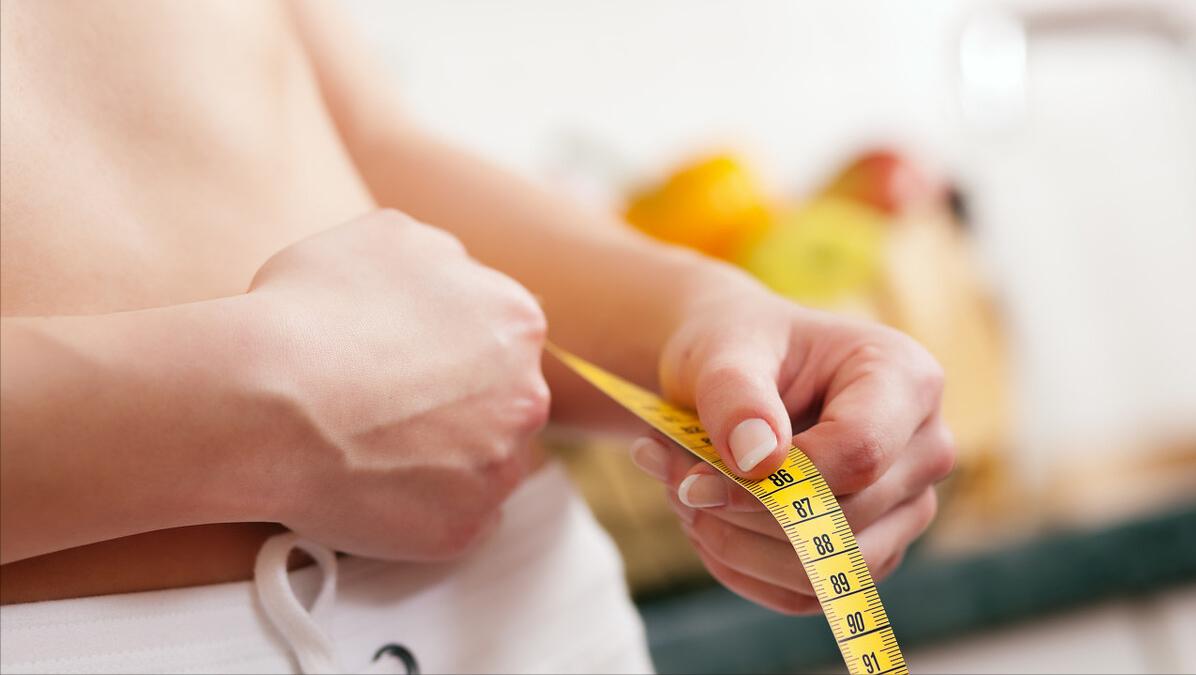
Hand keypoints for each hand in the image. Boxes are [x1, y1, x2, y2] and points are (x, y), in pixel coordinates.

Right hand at [244, 210, 549, 560]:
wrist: (264, 398)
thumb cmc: (309, 314)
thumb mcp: (385, 238)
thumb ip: (441, 259)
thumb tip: (453, 276)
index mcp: (515, 320)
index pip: (501, 339)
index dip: (448, 351)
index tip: (409, 364)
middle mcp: (525, 395)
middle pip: (502, 403)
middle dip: (455, 407)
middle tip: (389, 411)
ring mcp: (499, 466)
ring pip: (484, 463)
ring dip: (443, 460)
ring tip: (372, 451)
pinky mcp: (465, 526)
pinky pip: (457, 519)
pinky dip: (422, 509)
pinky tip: (375, 489)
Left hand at [631, 293, 954, 613]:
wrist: (738, 369)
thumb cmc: (738, 346)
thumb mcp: (724, 350)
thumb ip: (736, 395)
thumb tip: (756, 460)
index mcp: (907, 377)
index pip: (859, 453)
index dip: (777, 483)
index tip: (694, 481)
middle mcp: (925, 448)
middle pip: (845, 521)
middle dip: (741, 513)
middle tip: (669, 479)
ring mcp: (906, 508)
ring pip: (823, 571)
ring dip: (733, 544)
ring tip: (679, 494)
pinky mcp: (873, 552)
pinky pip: (803, 593)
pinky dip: (739, 566)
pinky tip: (703, 522)